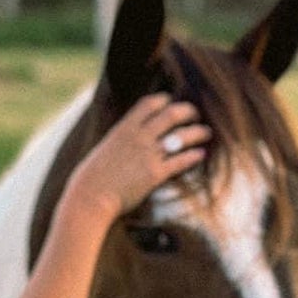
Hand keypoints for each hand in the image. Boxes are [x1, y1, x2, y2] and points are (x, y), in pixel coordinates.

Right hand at [66, 94, 209, 223]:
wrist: (90, 197)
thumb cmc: (90, 178)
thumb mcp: (103, 149)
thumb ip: (119, 141)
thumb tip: (123, 142)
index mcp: (124, 128)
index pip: (150, 103)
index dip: (164, 100)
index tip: (171, 103)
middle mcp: (139, 137)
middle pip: (172, 114)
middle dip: (188, 112)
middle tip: (195, 115)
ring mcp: (149, 155)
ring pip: (181, 136)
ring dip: (198, 132)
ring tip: (207, 132)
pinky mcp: (155, 174)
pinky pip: (180, 161)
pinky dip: (193, 156)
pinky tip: (201, 154)